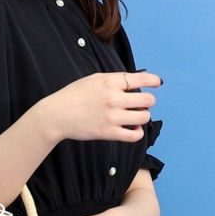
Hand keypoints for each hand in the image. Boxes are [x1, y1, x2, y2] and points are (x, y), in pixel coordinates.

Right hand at [42, 70, 161, 143]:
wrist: (57, 115)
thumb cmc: (74, 96)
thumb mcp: (93, 79)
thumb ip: (114, 80)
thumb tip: (133, 83)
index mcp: (110, 81)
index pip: (141, 79)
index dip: (153, 81)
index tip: (158, 83)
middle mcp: (113, 98)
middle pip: (147, 100)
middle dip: (147, 102)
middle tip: (141, 104)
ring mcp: (112, 117)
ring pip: (143, 117)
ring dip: (143, 117)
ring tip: (136, 117)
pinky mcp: (108, 133)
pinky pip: (134, 136)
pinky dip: (138, 133)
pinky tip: (133, 129)